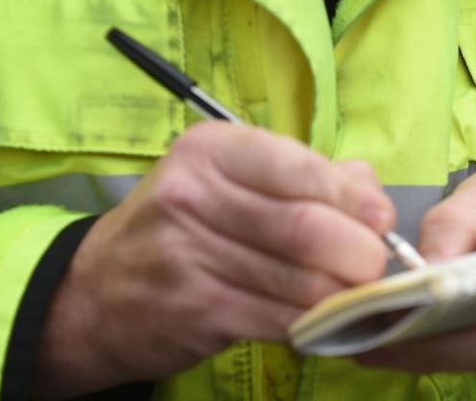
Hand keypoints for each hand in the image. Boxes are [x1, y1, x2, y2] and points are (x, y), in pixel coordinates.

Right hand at [33, 122, 394, 398]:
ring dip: (343, 294)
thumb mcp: (227, 182)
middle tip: (372, 265)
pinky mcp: (195, 311)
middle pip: (308, 228)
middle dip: (359, 253)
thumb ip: (304, 176)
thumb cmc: (179, 228)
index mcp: (210, 151)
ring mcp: (188, 256)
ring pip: (300, 281)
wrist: (95, 295)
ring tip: (352, 294)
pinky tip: (320, 319)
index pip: (301, 167)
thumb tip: (371, 194)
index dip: (354, 198)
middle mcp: (193, 195)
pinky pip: (281, 319)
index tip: (379, 218)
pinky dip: (314, 324)